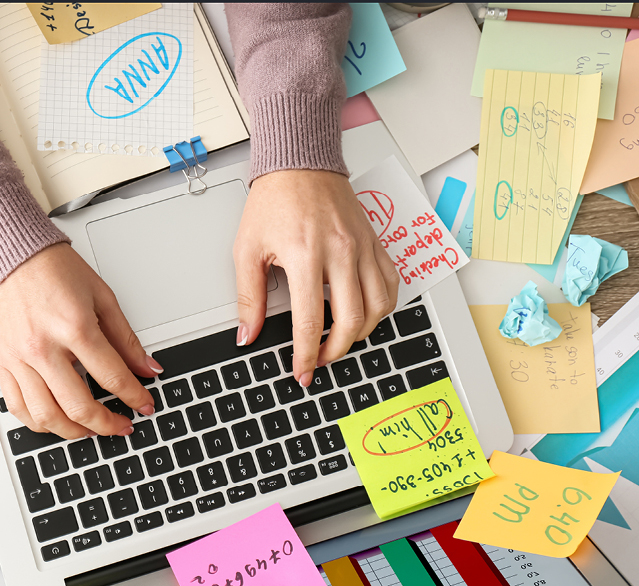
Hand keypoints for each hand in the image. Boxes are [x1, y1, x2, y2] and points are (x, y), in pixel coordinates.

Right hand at [0, 244, 160, 438]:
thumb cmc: (54, 270)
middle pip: (79, 406)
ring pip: (46, 416)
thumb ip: (126, 339)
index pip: (112, 377)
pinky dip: (38, 423)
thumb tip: (147, 368)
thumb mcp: (102, 297)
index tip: (145, 405)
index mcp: (74, 327)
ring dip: (74, 432)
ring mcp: (19, 359)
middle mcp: (43, 348)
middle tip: (121, 426)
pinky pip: (18, 407)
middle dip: (107, 424)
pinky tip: (55, 421)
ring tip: (90, 430)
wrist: (12, 255)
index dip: (134, 397)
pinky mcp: (2, 363)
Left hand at [233, 169, 398, 385]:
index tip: (301, 370)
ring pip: (379, 307)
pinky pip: (391, 283)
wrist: (300, 162)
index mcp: (305, 255)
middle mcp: (340, 252)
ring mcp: (363, 247)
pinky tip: (365, 313)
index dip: (306, 354)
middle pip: (352, 321)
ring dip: (362, 332)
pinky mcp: (375, 242)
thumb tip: (247, 334)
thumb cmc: (274, 200)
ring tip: (341, 340)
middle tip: (319, 360)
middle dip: (336, 351)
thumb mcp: (247, 249)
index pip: (311, 321)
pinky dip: (382, 306)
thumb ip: (248, 297)